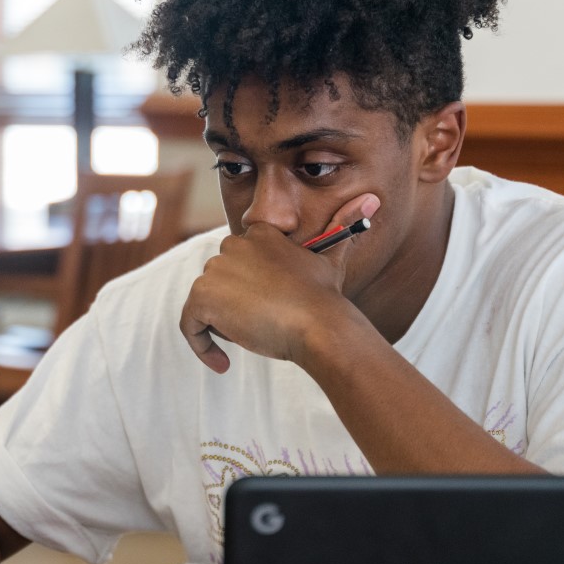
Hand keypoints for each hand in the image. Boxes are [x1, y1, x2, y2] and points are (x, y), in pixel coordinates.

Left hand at [180, 193, 379, 372]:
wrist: (318, 325)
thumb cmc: (326, 298)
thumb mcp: (333, 259)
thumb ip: (344, 228)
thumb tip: (374, 200)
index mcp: (260, 234)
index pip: (240, 264)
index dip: (249, 289)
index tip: (265, 309)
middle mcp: (232, 245)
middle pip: (221, 282)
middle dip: (235, 306)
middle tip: (263, 326)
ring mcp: (215, 270)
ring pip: (205, 302)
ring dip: (221, 324)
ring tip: (252, 338)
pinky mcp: (202, 296)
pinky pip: (189, 324)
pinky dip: (200, 345)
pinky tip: (222, 363)